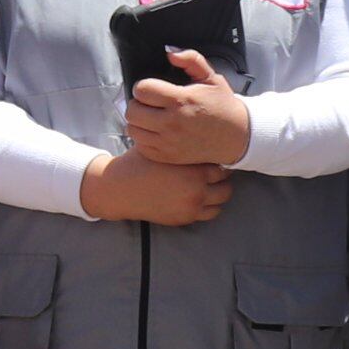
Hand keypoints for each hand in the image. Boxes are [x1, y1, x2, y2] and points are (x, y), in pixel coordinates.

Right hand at [79, 152, 232, 226]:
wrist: (122, 188)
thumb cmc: (141, 163)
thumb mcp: (162, 147)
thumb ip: (183, 143)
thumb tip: (202, 130)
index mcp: (193, 170)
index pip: (221, 166)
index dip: (218, 160)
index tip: (214, 157)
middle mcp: (197, 190)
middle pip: (226, 184)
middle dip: (222, 177)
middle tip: (215, 171)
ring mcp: (192, 207)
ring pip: (221, 200)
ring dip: (219, 192)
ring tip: (211, 185)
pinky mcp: (185, 218)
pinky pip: (211, 213)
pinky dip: (210, 206)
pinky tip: (202, 197)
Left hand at [123, 53, 251, 165]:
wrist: (236, 137)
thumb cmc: (222, 106)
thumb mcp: (211, 77)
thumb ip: (191, 60)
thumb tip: (170, 53)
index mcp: (181, 100)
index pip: (142, 90)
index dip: (143, 86)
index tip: (151, 88)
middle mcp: (172, 123)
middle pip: (132, 110)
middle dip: (138, 103)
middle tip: (149, 103)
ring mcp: (168, 142)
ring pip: (133, 129)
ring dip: (139, 121)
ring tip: (151, 117)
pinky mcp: (167, 156)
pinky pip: (140, 145)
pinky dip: (144, 138)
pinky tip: (156, 131)